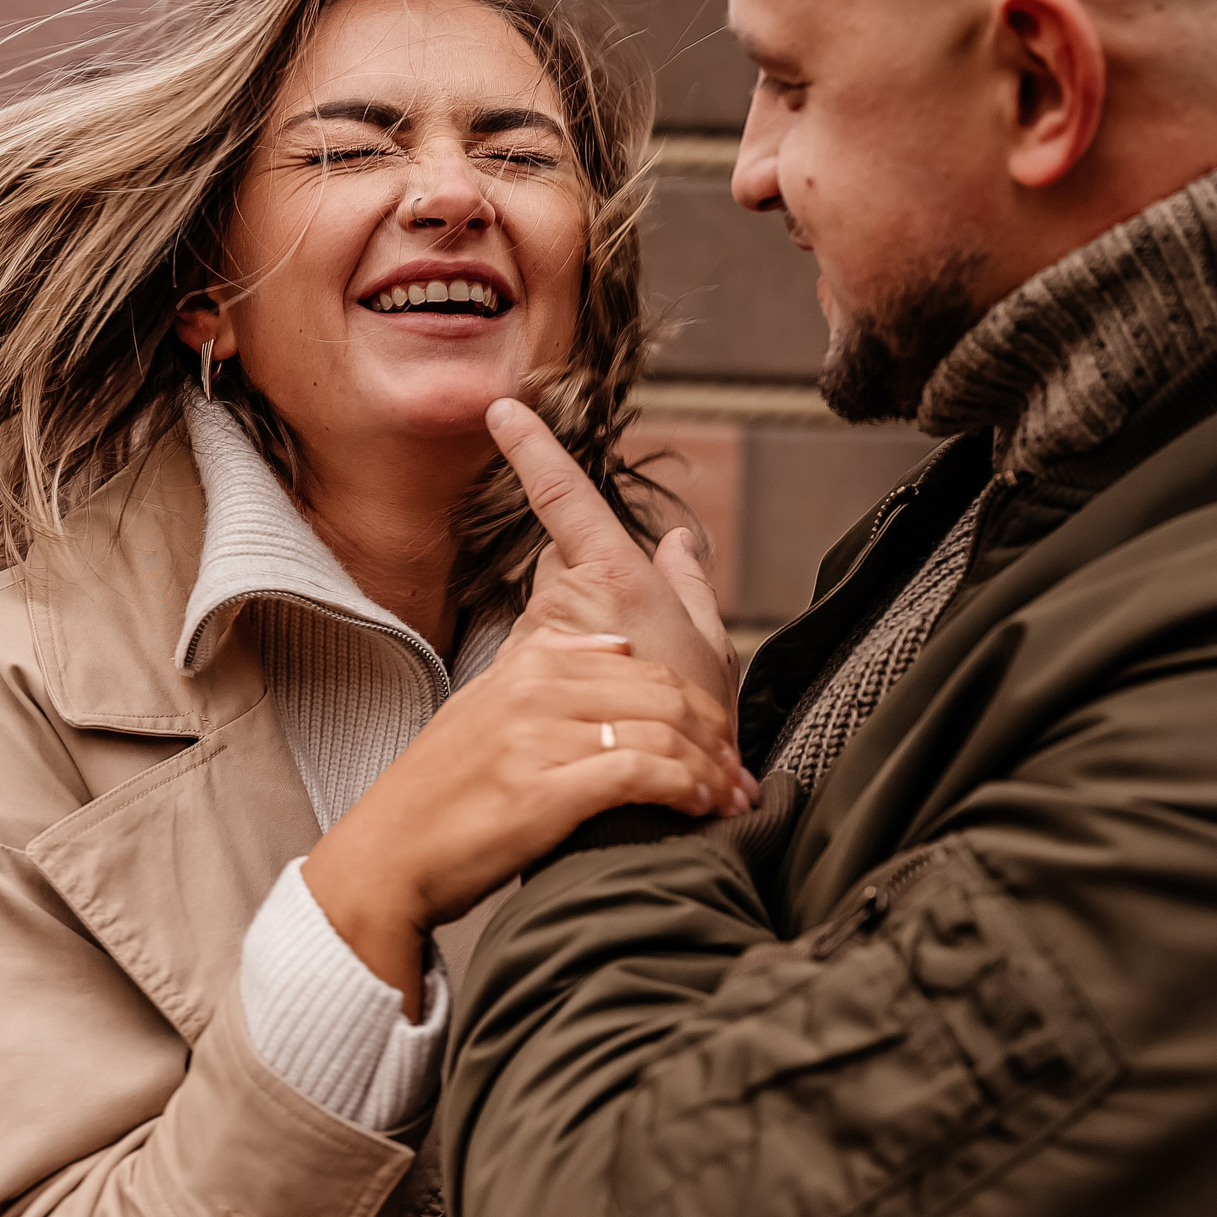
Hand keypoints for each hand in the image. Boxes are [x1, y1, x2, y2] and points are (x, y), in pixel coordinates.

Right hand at [302, 630, 740, 999]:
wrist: (385, 861)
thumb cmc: (443, 796)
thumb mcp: (487, 709)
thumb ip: (550, 670)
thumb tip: (616, 645)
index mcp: (529, 663)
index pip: (644, 667)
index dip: (697, 705)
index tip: (722, 742)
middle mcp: (535, 689)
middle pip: (664, 694)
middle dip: (715, 736)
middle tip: (741, 774)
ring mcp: (538, 738)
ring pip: (662, 732)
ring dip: (710, 768)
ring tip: (731, 799)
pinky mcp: (544, 790)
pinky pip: (642, 773)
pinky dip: (685, 788)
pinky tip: (701, 807)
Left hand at [486, 397, 746, 738]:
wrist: (659, 805)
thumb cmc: (699, 729)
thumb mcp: (713, 649)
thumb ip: (691, 586)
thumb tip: (680, 540)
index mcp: (620, 575)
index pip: (565, 496)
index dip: (533, 449)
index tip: (503, 411)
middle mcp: (572, 599)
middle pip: (559, 567)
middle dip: (581, 592)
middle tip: (629, 649)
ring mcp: (541, 641)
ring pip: (546, 618)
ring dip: (572, 645)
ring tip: (614, 695)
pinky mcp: (522, 680)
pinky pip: (534, 662)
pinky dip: (555, 682)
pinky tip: (589, 718)